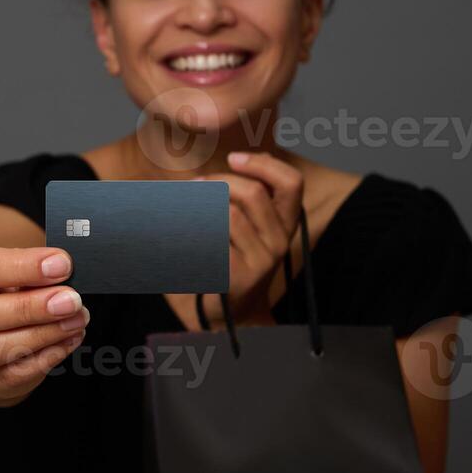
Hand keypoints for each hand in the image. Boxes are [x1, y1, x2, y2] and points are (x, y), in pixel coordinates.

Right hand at [0, 247, 89, 407]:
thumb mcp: (7, 274)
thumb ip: (29, 272)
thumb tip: (63, 271)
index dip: (21, 266)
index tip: (61, 265)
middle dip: (30, 308)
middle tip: (70, 300)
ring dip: (41, 335)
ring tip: (75, 321)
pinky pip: (10, 376)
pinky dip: (44, 359)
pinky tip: (67, 342)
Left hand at [194, 152, 304, 323]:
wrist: (232, 313)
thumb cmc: (234, 259)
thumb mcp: (250, 227)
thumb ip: (249, 195)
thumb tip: (236, 160)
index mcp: (286, 223)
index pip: (292, 183)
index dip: (264, 164)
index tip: (234, 158)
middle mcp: (279, 241)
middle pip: (252, 193)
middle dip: (219, 181)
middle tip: (196, 185)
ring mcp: (260, 261)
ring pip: (228, 214)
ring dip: (200, 204)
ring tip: (184, 206)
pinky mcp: (237, 276)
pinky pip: (211, 239)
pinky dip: (191, 228)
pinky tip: (180, 230)